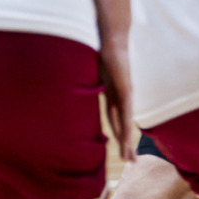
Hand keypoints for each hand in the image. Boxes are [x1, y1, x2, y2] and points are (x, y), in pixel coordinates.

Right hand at [98, 31, 135, 161]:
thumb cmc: (102, 51)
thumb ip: (86, 83)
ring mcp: (126, 93)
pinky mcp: (125, 89)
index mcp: (113, 93)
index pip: (116, 118)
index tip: (121, 147)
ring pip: (126, 122)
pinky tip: (127, 138)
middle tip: (131, 160)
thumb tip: (68, 86)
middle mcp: (123, 96)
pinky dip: (126, 126)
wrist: (113, 39)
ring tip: (130, 157)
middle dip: (126, 143)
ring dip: (127, 141)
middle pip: (123, 125)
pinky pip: (126, 111)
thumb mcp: (92, 72)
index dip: (118, 133)